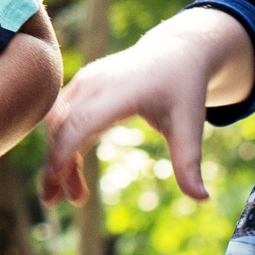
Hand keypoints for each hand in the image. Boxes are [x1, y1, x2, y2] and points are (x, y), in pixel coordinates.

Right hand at [42, 37, 215, 202]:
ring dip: (58, 159)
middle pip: (62, 126)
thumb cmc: (182, 88)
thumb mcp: (190, 125)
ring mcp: (85, 81)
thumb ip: (189, 163)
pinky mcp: (80, 86)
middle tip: (52, 202)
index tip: (54, 180)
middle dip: (53, 164)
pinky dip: (63, 145)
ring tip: (74, 195)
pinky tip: (74, 171)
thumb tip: (202, 199)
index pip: (82, 122)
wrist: (176, 52)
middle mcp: (96, 83)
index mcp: (122, 91)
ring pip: (57, 124)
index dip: (64, 150)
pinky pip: (61, 117)